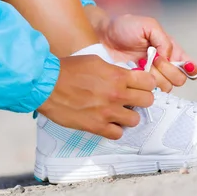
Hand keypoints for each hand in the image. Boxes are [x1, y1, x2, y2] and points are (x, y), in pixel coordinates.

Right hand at [37, 55, 155, 139]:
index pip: (149, 82)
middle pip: (148, 101)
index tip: (140, 85)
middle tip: (131, 99)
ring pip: (135, 119)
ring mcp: (107, 112)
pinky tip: (107, 122)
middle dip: (141, 99)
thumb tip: (124, 77)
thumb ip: (113, 70)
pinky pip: (118, 134)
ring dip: (128, 116)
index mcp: (118, 76)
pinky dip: (114, 129)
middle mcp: (116, 94)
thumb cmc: (67, 70)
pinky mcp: (96, 126)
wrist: (47, 85)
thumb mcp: (95, 61)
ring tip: (118, 112)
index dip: (146, 84)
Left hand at [88, 6, 196, 91]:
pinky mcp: (137, 84)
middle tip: (153, 59)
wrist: (101, 36)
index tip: (174, 61)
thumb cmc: (124, 27)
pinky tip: (135, 72)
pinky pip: (147, 91)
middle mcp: (163, 65)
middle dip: (168, 71)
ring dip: (154, 76)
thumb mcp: (148, 25)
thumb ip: (164, 40)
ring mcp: (150, 76)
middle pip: (179, 79)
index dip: (188, 68)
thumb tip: (168, 58)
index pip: (190, 66)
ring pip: (165, 87)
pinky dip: (143, 83)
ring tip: (141, 64)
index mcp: (170, 50)